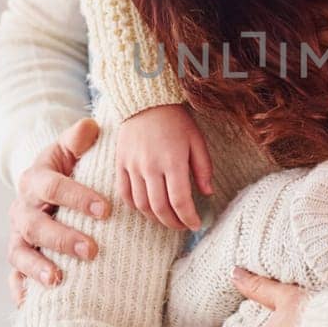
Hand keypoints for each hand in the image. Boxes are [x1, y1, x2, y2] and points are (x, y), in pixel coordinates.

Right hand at [8, 117, 107, 303]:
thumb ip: (78, 139)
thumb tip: (90, 126)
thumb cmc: (67, 169)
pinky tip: (30, 302)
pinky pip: (14, 276)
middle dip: (62, 238)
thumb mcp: (70, 151)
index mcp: (34, 180)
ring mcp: (17, 236)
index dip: (77, 196)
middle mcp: (21, 209)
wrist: (44, 189)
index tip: (106, 209)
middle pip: (35, 225)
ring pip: (20, 253)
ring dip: (37, 267)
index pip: (52, 186)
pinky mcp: (18, 258)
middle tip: (92, 250)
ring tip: (57, 280)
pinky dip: (20, 289)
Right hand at [117, 104, 213, 232]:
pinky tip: (146, 208)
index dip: (189, 218)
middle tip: (183, 226)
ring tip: (167, 219)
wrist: (146, 100)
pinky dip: (135, 206)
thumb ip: (203, 168)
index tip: (196, 225)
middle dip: (173, 223)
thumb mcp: (197, 141)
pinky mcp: (120, 163)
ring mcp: (132, 166)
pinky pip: (124, 193)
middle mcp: (150, 167)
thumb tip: (208, 193)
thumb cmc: (176, 120)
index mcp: (173, 161)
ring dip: (155, 218)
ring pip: (141, 205)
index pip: (180, 201)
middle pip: (160, 208)